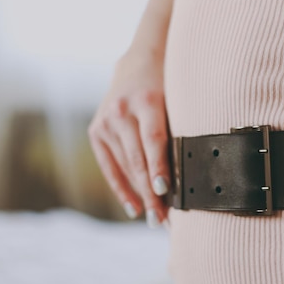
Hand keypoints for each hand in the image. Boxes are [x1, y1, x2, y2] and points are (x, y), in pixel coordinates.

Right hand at [88, 50, 169, 227]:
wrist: (138, 64)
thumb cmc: (168, 88)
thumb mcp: (176, 101)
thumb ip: (177, 132)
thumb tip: (188, 178)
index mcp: (147, 100)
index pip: (153, 139)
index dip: (158, 166)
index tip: (164, 191)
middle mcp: (121, 110)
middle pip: (138, 159)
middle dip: (151, 192)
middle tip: (163, 219)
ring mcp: (105, 121)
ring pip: (124, 166)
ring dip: (140, 195)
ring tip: (155, 219)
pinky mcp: (95, 131)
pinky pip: (110, 167)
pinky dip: (122, 188)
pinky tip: (134, 208)